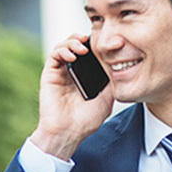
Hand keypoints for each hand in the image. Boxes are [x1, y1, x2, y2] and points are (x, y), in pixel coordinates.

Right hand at [30, 34, 113, 159]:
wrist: (68, 132)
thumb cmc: (86, 121)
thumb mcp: (107, 99)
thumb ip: (111, 82)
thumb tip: (121, 67)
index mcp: (84, 77)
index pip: (88, 54)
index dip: (94, 44)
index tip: (105, 42)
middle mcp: (71, 73)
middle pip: (74, 46)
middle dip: (82, 38)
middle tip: (90, 38)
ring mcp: (60, 73)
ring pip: (63, 46)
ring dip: (72, 41)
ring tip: (82, 46)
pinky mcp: (50, 75)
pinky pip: (54, 55)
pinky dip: (63, 49)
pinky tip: (73, 55)